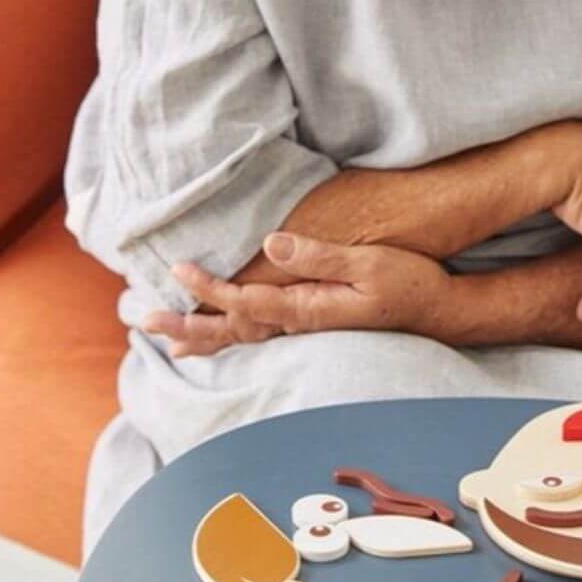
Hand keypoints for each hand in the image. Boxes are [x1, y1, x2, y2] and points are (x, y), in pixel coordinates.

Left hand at [140, 233, 452, 356]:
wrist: (438, 310)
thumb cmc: (408, 282)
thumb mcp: (368, 262)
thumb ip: (318, 256)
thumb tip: (269, 245)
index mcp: (309, 308)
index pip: (245, 302)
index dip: (208, 288)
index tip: (176, 270)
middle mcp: (301, 324)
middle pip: (233, 330)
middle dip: (187, 326)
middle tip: (143, 320)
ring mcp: (308, 328)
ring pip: (244, 337)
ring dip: (202, 334)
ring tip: (165, 335)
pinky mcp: (315, 324)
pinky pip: (261, 334)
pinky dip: (231, 334)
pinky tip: (218, 333)